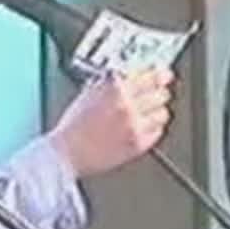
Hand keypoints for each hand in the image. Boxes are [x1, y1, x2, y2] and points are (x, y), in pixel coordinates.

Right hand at [49, 67, 173, 178]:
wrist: (65, 154)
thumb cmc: (72, 127)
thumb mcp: (89, 93)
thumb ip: (113, 83)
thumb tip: (134, 76)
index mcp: (114, 88)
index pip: (151, 74)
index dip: (160, 74)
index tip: (164, 74)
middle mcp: (127, 104)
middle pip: (162, 93)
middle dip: (158, 94)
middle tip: (154, 95)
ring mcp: (134, 125)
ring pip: (163, 113)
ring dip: (156, 112)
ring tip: (145, 115)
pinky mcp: (138, 144)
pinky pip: (157, 132)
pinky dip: (151, 129)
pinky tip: (139, 129)